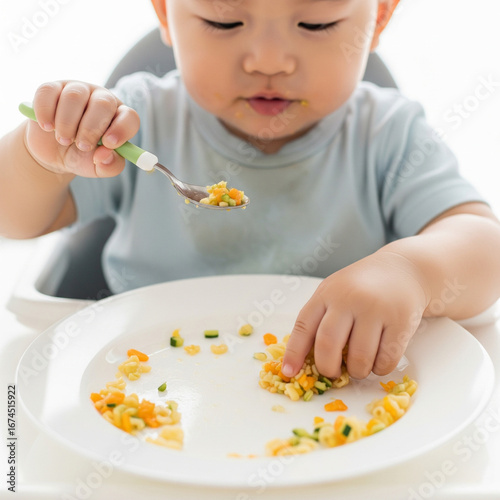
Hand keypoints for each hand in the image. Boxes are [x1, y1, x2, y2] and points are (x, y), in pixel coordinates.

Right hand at [25, 81, 139, 177]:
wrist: (53, 153)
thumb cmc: (82, 157)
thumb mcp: (98, 168)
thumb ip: (110, 166)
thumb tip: (105, 156)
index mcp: (119, 118)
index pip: (129, 117)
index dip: (121, 129)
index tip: (109, 144)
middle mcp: (101, 100)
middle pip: (103, 104)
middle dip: (91, 129)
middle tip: (82, 146)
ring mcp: (77, 90)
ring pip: (74, 97)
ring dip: (67, 124)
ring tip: (63, 140)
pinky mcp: (52, 89)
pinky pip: (48, 92)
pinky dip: (46, 112)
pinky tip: (47, 127)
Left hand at [282, 250, 428, 379]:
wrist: (402, 269)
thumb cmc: (361, 287)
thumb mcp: (334, 292)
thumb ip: (319, 317)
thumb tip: (303, 359)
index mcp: (327, 294)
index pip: (303, 326)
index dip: (294, 352)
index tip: (289, 372)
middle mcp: (349, 299)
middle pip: (328, 344)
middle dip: (327, 368)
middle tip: (332, 373)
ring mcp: (375, 309)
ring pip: (359, 358)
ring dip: (357, 372)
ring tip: (358, 366)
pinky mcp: (401, 321)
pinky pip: (386, 360)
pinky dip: (379, 369)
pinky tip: (378, 360)